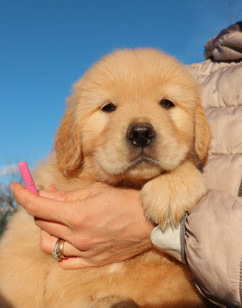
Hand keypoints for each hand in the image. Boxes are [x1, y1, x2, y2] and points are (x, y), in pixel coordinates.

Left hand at [11, 182, 153, 269]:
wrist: (149, 222)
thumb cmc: (125, 200)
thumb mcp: (96, 190)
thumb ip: (68, 196)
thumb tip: (46, 195)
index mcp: (78, 215)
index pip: (39, 206)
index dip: (23, 195)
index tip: (16, 187)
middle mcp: (78, 236)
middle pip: (42, 223)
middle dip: (40, 207)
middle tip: (51, 197)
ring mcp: (84, 251)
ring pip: (49, 244)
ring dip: (48, 229)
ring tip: (59, 219)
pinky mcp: (92, 261)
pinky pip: (65, 261)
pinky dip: (60, 250)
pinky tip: (67, 239)